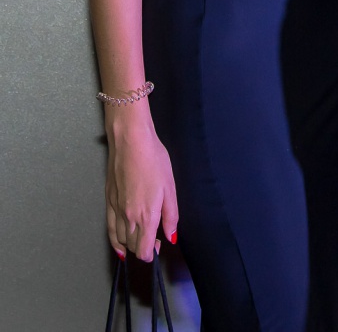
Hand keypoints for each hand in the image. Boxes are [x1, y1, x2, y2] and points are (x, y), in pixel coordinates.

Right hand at [105, 109, 178, 261]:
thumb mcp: (170, 187)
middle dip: (144, 248)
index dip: (152, 253)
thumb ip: (170, 215)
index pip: (144, 251)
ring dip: (131, 244)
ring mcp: (116, 210)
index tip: (160, 243)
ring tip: (142, 236)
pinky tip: (120, 244)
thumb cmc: (154, 161)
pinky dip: (115, 241)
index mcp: (146, 216)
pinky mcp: (108, 201)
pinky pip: (110, 230)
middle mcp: (128, 218)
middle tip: (155, 237)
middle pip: (133, 247)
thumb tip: (171, 237)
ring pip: (121, 241)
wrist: (130, 141)